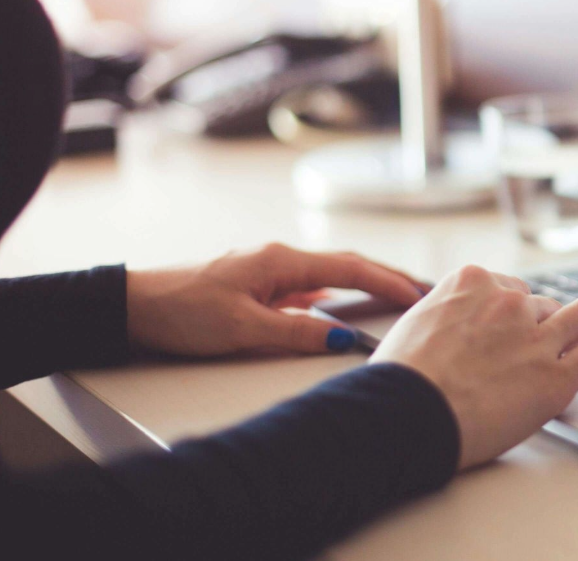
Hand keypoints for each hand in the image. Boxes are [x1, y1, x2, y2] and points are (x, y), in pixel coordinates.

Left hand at [126, 243, 425, 355]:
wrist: (132, 306)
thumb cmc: (182, 312)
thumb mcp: (245, 329)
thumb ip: (298, 333)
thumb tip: (346, 340)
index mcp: (282, 261)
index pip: (351, 268)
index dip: (388, 282)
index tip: (420, 295)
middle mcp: (279, 259)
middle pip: (347, 263)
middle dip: (387, 276)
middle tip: (423, 290)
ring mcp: (268, 270)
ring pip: (329, 273)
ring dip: (364, 283)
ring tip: (394, 296)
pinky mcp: (256, 284)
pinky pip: (308, 285)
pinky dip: (335, 293)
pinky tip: (338, 306)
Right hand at [370, 265, 577, 469]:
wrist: (407, 412)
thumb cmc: (400, 380)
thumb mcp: (414, 326)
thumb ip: (442, 319)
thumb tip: (446, 330)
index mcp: (472, 283)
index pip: (510, 288)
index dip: (518, 308)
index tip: (524, 318)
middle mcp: (509, 303)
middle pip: (543, 305)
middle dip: (550, 322)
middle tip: (559, 336)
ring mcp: (537, 337)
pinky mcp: (557, 376)